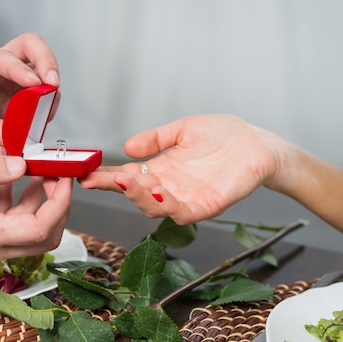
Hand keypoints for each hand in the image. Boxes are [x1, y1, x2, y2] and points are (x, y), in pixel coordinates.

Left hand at [0, 32, 60, 153]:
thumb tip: (13, 134)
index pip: (1, 57)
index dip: (20, 69)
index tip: (35, 83)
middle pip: (28, 45)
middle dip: (45, 60)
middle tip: (53, 83)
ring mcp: (13, 76)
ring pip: (41, 64)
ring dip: (50, 84)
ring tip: (48, 107)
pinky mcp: (25, 91)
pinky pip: (44, 89)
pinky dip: (49, 100)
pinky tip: (44, 114)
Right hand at [0, 151, 72, 267]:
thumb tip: (22, 164)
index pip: (39, 229)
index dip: (60, 203)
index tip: (65, 177)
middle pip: (43, 236)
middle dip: (57, 203)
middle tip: (56, 173)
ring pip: (28, 231)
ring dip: (38, 200)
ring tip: (35, 165)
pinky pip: (9, 226)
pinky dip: (16, 201)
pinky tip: (8, 174)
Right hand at [80, 115, 287, 224]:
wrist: (258, 144)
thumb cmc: (224, 136)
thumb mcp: (182, 129)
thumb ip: (156, 138)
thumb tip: (127, 148)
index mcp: (160, 168)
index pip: (127, 174)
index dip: (105, 176)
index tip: (84, 173)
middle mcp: (169, 186)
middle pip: (134, 192)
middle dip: (115, 186)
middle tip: (98, 178)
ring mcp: (186, 198)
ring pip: (153, 206)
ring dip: (137, 195)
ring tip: (124, 179)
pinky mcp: (206, 205)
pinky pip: (182, 212)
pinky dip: (168, 205)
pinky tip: (158, 190)